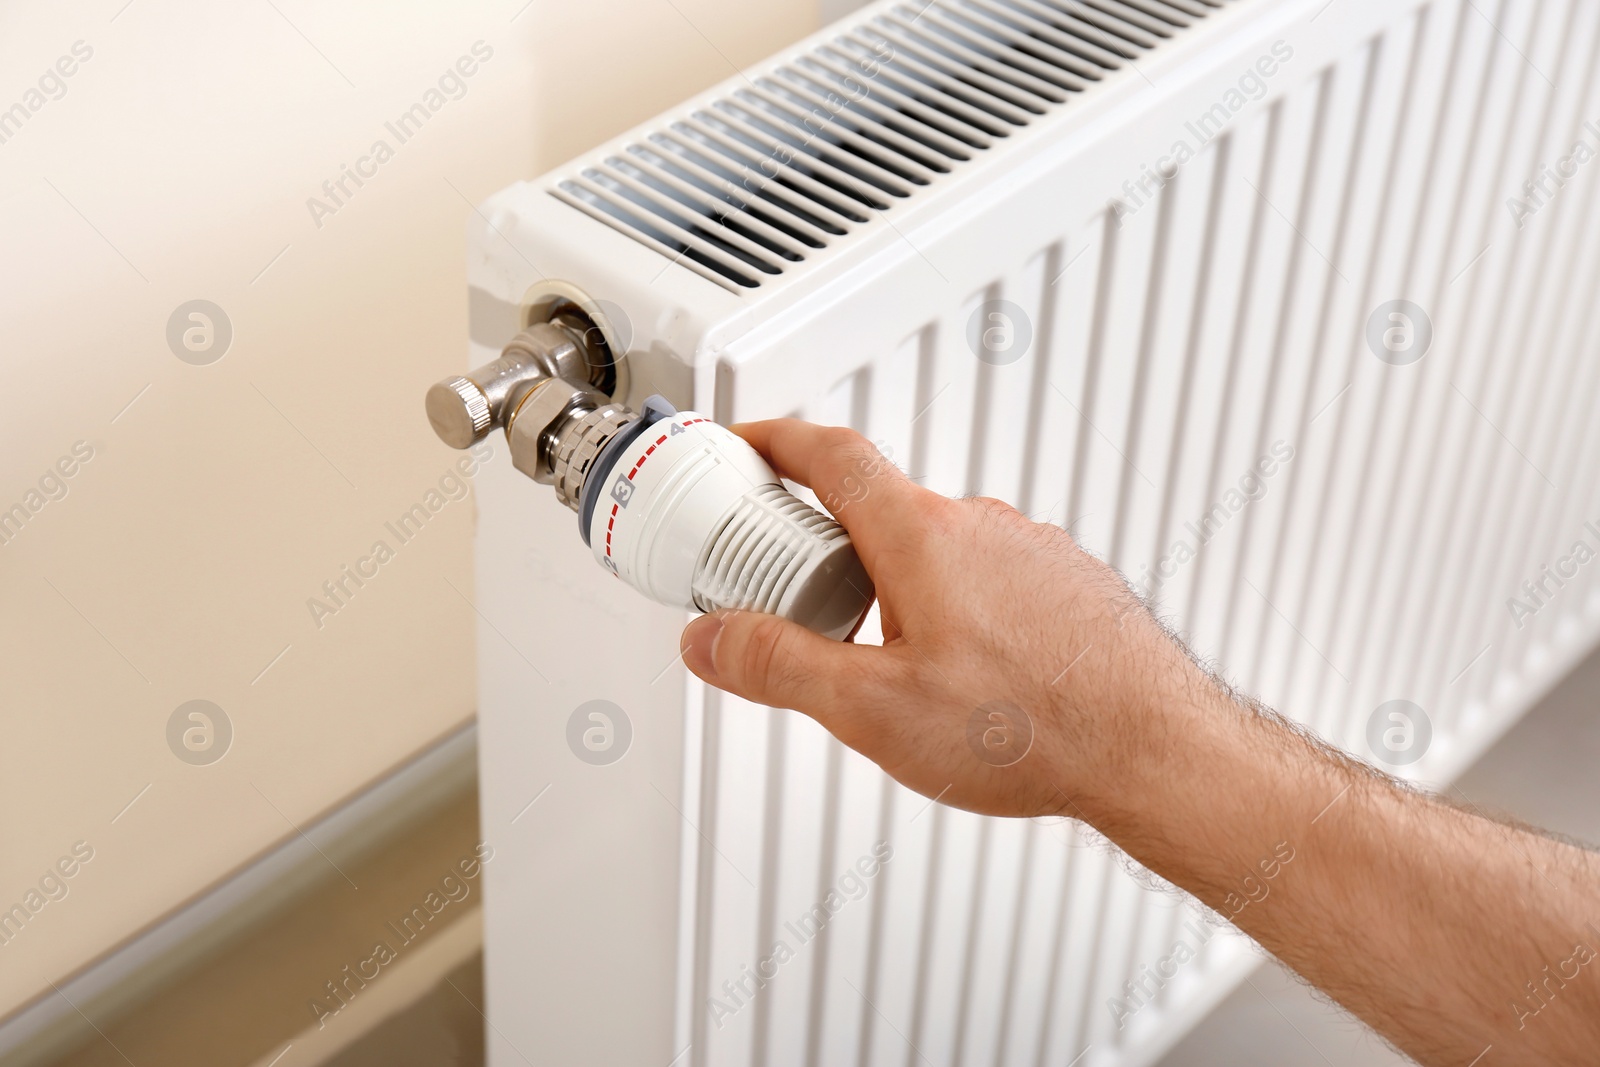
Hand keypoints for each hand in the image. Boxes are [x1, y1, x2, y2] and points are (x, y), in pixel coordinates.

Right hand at [678, 419, 1213, 820]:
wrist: (1154, 751)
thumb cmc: (1035, 729)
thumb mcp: (872, 711)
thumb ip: (779, 666)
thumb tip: (713, 639)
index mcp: (922, 536)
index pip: (829, 454)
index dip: (773, 441)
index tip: (743, 444)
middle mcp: (980, 524)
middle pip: (876, 506)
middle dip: (821, 543)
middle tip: (789, 594)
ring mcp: (1029, 550)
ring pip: (934, 545)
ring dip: (890, 579)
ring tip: (880, 656)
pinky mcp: (1064, 583)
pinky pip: (985, 572)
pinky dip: (949, 600)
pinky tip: (957, 668)